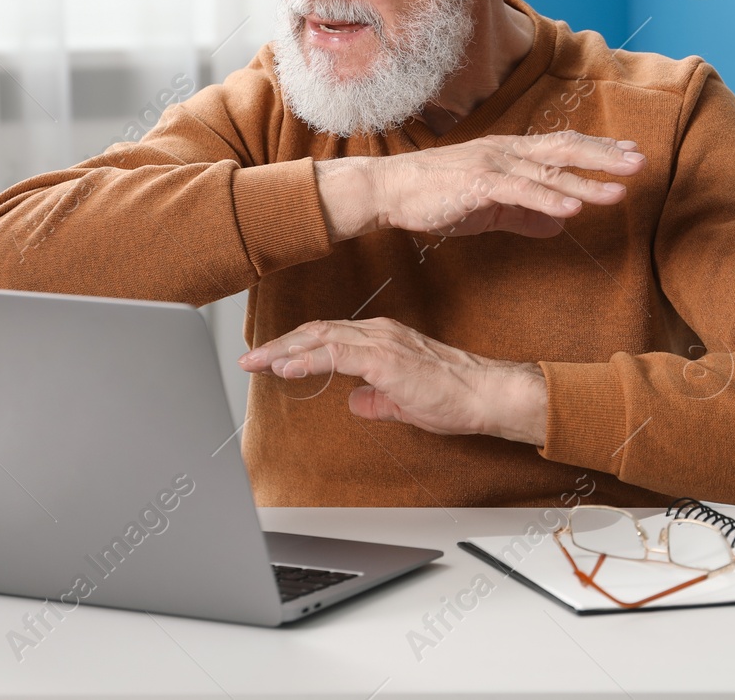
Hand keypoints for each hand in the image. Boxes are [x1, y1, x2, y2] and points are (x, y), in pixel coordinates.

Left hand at [237, 317, 546, 444]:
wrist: (484, 395)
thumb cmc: (454, 397)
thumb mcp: (403, 400)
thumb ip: (376, 399)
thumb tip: (355, 402)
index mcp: (382, 340)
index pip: (328, 337)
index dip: (296, 347)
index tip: (270, 359)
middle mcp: (378, 333)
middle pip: (316, 331)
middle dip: (280, 345)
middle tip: (250, 359)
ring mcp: (381, 341)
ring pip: (321, 338)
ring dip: (284, 351)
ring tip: (257, 362)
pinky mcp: (385, 357)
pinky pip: (337, 354)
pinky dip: (308, 359)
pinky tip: (286, 368)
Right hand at [315, 130, 645, 242]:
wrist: (392, 191)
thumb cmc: (438, 196)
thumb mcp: (490, 208)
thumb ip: (525, 215)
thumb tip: (559, 224)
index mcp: (511, 154)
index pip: (563, 146)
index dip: (598, 150)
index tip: (630, 154)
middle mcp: (507, 152)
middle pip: (565, 149)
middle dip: (605, 156)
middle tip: (641, 162)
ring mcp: (493, 165)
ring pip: (549, 171)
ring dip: (587, 180)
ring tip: (618, 191)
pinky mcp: (478, 184)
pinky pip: (520, 191)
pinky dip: (549, 198)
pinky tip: (573, 208)